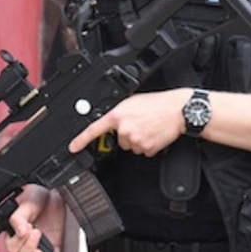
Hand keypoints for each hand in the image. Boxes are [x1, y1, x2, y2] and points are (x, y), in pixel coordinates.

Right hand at [5, 186, 65, 251]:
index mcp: (15, 233)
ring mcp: (40, 245)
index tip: (27, 229)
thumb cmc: (37, 198)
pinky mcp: (54, 247)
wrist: (54, 194)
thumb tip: (19, 232)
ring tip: (40, 250)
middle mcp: (26, 242)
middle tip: (36, 232)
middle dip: (28, 248)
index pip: (12, 247)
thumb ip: (18, 219)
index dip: (18, 242)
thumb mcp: (25, 204)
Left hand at [68, 89, 189, 156]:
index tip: (73, 147)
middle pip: (120, 140)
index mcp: (119, 115)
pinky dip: (149, 145)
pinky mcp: (146, 148)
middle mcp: (124, 129)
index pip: (95, 130)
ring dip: (139, 139)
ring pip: (132, 146)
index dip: (81, 140)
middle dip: (128, 134)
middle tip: (141, 123)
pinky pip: (144, 151)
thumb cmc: (159, 103)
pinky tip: (154, 134)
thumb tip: (114, 118)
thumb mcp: (134, 100)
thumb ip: (121, 111)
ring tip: (150, 127)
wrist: (178, 110)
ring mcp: (135, 140)